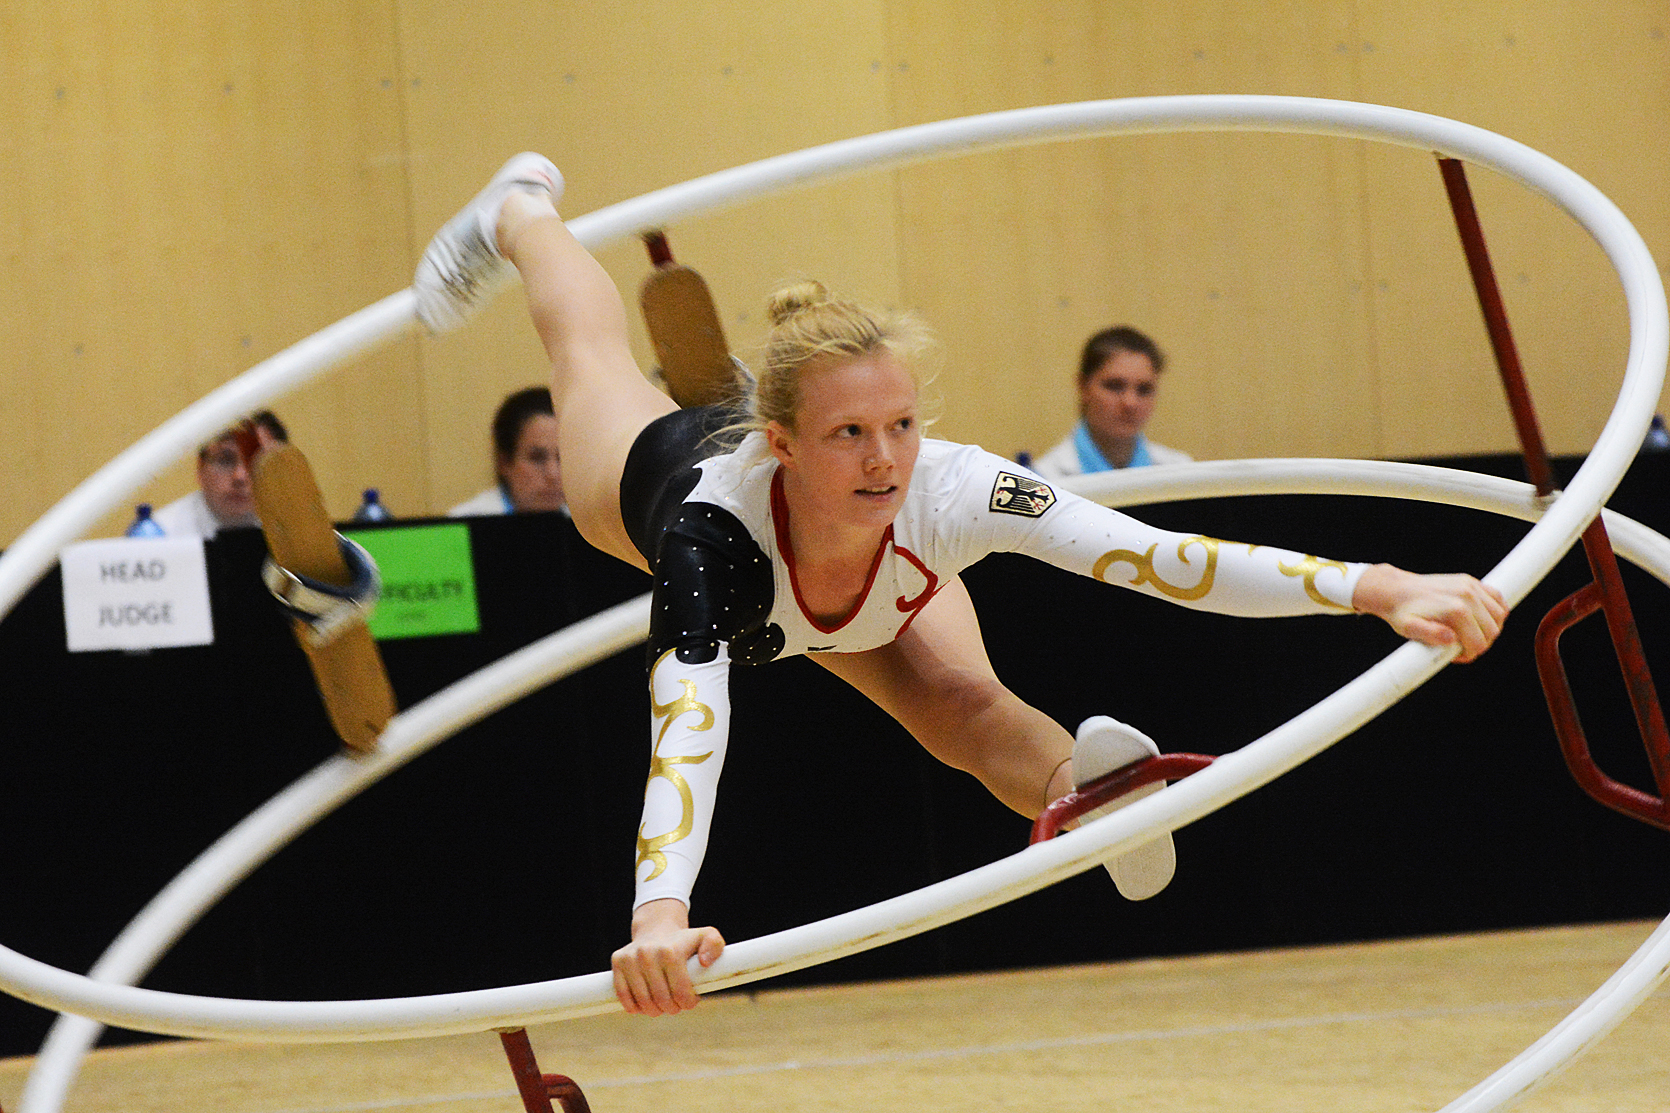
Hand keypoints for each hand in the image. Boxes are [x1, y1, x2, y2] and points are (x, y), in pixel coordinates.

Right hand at [610, 898, 724, 1016]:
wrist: (656, 930)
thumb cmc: (684, 940)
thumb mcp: (707, 936)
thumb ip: (715, 946)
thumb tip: (704, 962)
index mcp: (670, 951)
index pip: (681, 992)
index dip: (688, 1003)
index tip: (689, 1001)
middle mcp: (648, 953)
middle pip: (662, 1000)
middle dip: (672, 1008)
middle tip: (676, 1004)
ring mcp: (631, 958)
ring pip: (643, 1002)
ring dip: (654, 1010)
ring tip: (662, 1005)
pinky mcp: (618, 961)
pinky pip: (623, 996)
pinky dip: (634, 1007)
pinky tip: (643, 1005)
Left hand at [1352, 564, 1508, 662]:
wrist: (1395, 590)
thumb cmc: (1402, 612)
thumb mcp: (1409, 628)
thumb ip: (1430, 635)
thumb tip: (1451, 639)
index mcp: (1455, 610)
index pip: (1479, 642)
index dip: (1469, 655)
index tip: (1456, 656)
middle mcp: (1467, 595)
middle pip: (1492, 631)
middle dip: (1481, 644)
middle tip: (1463, 647)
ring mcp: (1470, 586)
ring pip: (1500, 615)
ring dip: (1490, 629)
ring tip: (1471, 634)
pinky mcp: (1470, 581)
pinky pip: (1497, 597)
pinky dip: (1496, 610)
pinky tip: (1483, 619)